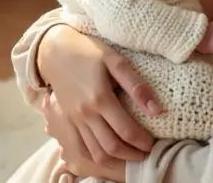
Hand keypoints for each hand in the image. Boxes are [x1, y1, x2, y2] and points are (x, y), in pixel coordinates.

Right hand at [37, 25, 161, 163]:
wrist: (55, 52)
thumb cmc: (88, 52)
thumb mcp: (116, 61)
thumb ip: (137, 86)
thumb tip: (157, 110)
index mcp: (100, 98)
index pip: (126, 131)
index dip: (143, 142)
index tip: (153, 143)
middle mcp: (85, 114)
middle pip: (111, 147)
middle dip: (132, 155)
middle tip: (146, 153)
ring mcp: (74, 120)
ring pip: (95, 153)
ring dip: (115, 160)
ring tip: (131, 156)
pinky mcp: (66, 122)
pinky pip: (80, 148)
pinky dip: (95, 158)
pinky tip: (108, 155)